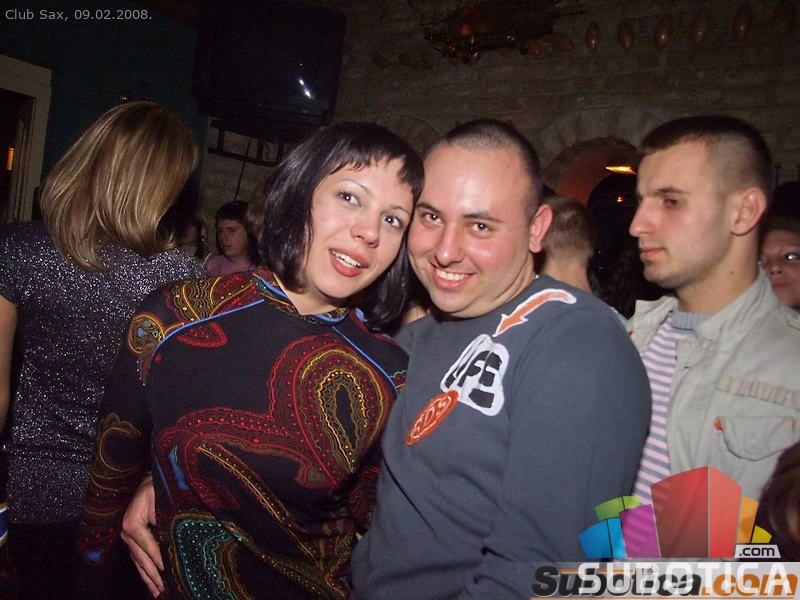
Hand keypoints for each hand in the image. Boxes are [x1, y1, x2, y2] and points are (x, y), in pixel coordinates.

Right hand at [121, 475, 163, 596]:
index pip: (146, 543)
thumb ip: (163, 515)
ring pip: (138, 561)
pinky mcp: (133, 539)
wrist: (148, 479)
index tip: (165, 569)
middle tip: (163, 589)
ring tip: (158, 592)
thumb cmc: (156, 485)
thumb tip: (170, 535)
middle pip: (140, 557)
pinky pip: (138, 558)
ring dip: (148, 578)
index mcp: (132, 521)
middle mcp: (126, 531)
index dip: (156, 556)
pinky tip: (151, 583)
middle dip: (153, 575)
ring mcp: (128, 537)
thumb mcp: (160, 496)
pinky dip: (145, 571)